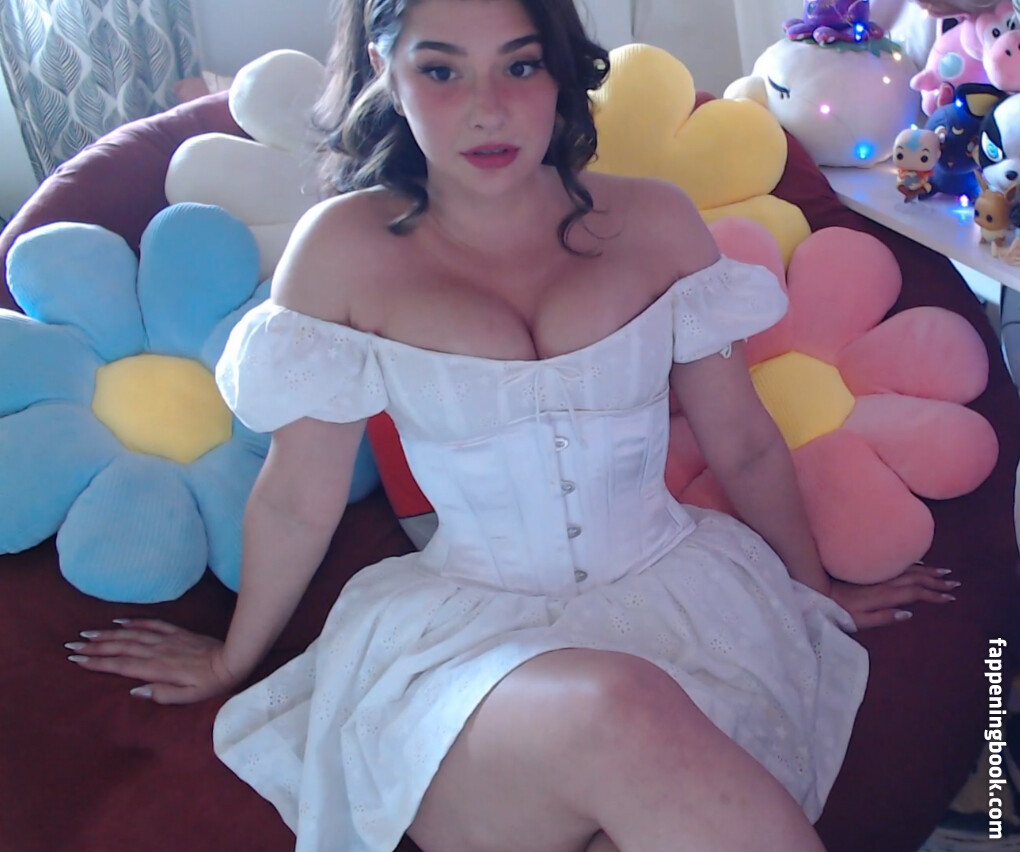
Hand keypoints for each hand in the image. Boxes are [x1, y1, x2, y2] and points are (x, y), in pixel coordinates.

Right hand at [65, 619, 240, 703]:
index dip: (97, 663)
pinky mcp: (176, 632)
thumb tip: (134, 691)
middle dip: (94, 647)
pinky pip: (151, 624)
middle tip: (71, 645)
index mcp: (157, 669)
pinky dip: (133, 622)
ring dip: (107, 634)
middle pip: (119, 648)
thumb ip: (162, 695)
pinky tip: (119, 622)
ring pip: (131, 634)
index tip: (76, 660)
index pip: (120, 665)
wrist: (233, 660)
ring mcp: (166, 639)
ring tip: (87, 634)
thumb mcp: (189, 697)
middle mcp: (157, 651)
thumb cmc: (211, 684)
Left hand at [828, 564, 959, 629]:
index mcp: (884, 594)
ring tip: (945, 572)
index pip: (915, 594)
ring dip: (928, 571)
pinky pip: (897, 565)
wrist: (815, 587)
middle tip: (955, 583)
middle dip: (937, 581)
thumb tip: (908, 614)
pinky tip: (919, 564)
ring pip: (909, 570)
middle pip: (916, 579)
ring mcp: (878, 574)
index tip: (951, 598)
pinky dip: (912, 565)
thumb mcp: (859, 621)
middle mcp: (884, 581)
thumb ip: (884, 617)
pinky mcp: (870, 570)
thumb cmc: (836, 610)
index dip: (934, 596)